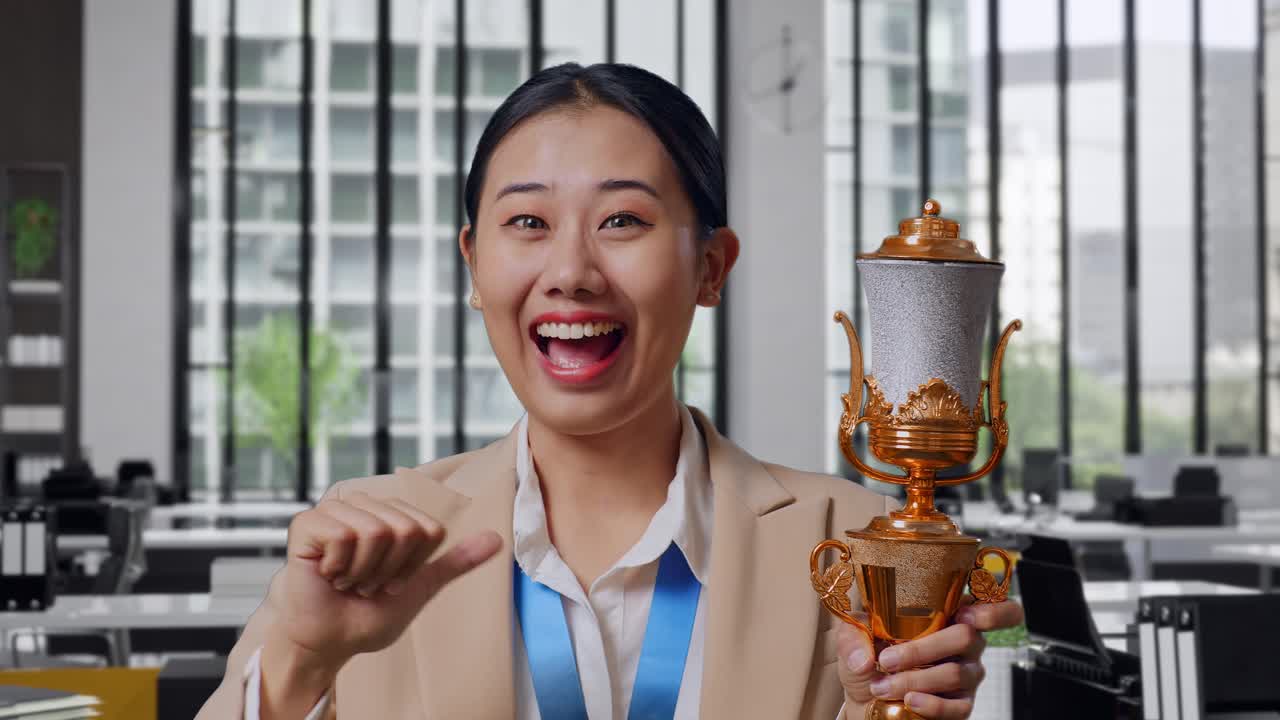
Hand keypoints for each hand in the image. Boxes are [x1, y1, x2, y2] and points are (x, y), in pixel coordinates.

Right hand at [260, 492, 501, 715]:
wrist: (331, 642)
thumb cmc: (370, 614)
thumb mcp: (421, 586)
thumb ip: (455, 562)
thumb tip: (498, 539)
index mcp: (393, 514)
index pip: (429, 530)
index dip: (414, 565)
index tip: (392, 581)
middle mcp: (365, 505)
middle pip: (406, 529)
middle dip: (390, 569)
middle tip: (367, 583)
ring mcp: (335, 511)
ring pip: (376, 531)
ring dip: (364, 571)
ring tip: (347, 579)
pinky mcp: (306, 523)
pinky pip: (342, 536)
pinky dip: (339, 567)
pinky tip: (327, 574)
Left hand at [838, 599, 1024, 718]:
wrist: (866, 696)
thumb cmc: (870, 655)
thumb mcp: (854, 635)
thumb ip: (853, 635)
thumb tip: (865, 658)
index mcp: (949, 613)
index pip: (996, 608)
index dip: (993, 611)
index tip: (966, 615)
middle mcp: (966, 642)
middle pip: (967, 637)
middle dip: (922, 650)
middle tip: (886, 660)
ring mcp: (967, 674)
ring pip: (956, 673)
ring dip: (915, 679)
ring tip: (883, 685)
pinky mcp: (962, 704)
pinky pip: (958, 706)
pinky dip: (932, 704)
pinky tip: (910, 700)